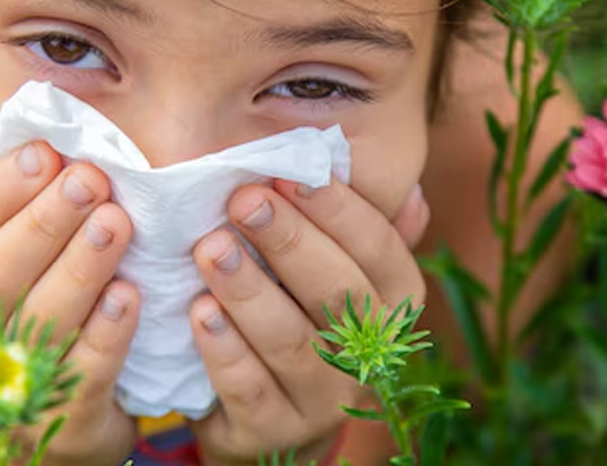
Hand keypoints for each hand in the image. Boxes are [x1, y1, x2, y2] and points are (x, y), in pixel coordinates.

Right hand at [0, 142, 139, 464]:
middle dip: (44, 222)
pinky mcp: (56, 424)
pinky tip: (129, 294)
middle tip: (91, 180)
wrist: (45, 430)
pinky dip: (106, 332)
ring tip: (116, 222)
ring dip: (79, 268)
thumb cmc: (17, 322)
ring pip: (37, 322)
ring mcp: (4, 389)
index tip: (45, 153)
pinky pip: (82, 373)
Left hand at [189, 179, 430, 464]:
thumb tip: (407, 191)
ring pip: (293, 343)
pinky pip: (251, 390)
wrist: (264, 415)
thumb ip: (356, 230)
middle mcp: (371, 355)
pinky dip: (226, 350)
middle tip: (243, 201)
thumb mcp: (331, 271)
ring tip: (211, 249)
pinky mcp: (275, 433)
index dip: (338, 210)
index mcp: (394, 304)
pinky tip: (200, 311)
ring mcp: (325, 401)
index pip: (379, 250)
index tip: (290, 174)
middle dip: (290, 242)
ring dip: (250, 292)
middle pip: (338, 294)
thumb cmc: (298, 314)